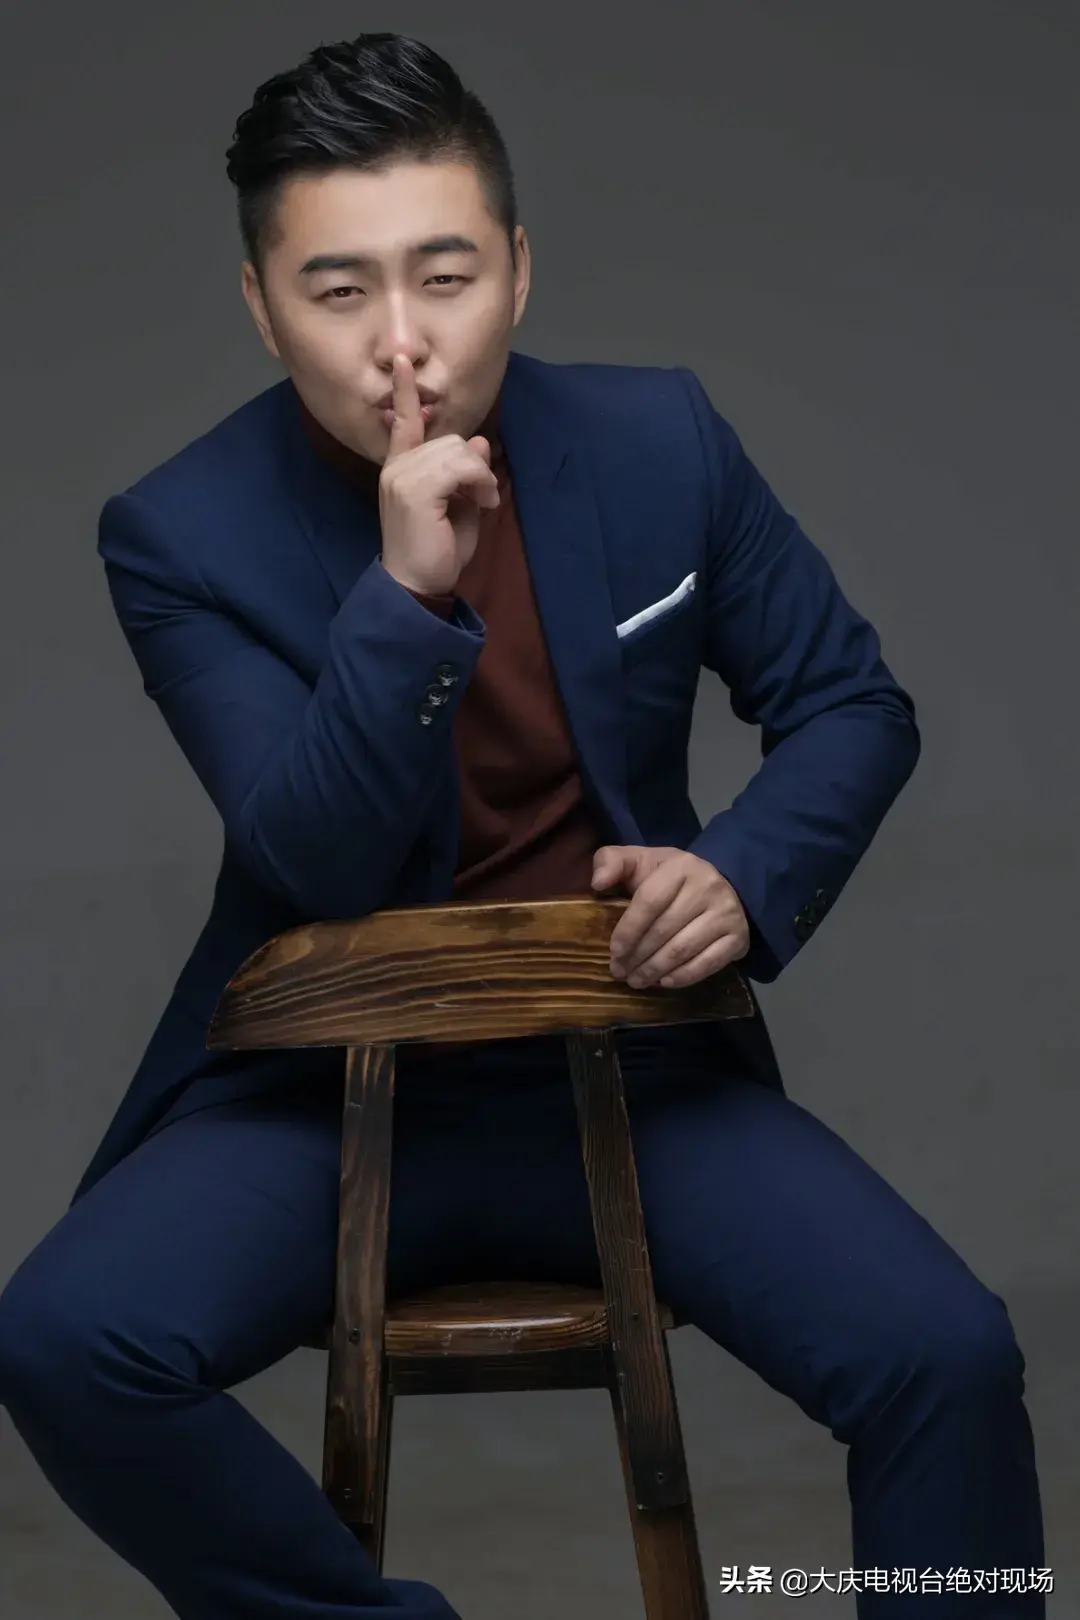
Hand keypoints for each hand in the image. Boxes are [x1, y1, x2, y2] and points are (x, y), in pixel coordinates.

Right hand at [378, 353, 499, 596]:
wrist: (416, 587)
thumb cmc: (436, 552)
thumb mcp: (458, 506)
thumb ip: (465, 473)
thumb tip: (478, 439)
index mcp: (400, 469)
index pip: (403, 423)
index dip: (406, 392)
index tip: (403, 361)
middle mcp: (396, 468)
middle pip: (448, 438)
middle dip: (474, 465)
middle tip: (484, 496)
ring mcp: (402, 477)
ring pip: (456, 450)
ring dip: (480, 475)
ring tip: (483, 501)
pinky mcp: (414, 490)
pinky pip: (459, 466)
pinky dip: (479, 481)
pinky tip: (483, 502)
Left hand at [591, 845, 749, 988]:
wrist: (718, 885)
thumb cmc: (668, 877)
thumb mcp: (640, 860)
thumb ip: (611, 861)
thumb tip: (597, 882)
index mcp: (681, 866)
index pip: (649, 901)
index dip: (628, 930)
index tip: (614, 951)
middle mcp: (708, 887)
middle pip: (664, 930)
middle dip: (637, 956)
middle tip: (620, 972)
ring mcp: (727, 913)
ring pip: (683, 950)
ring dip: (655, 971)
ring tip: (636, 980)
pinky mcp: (738, 937)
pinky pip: (708, 964)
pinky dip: (683, 977)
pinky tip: (664, 982)